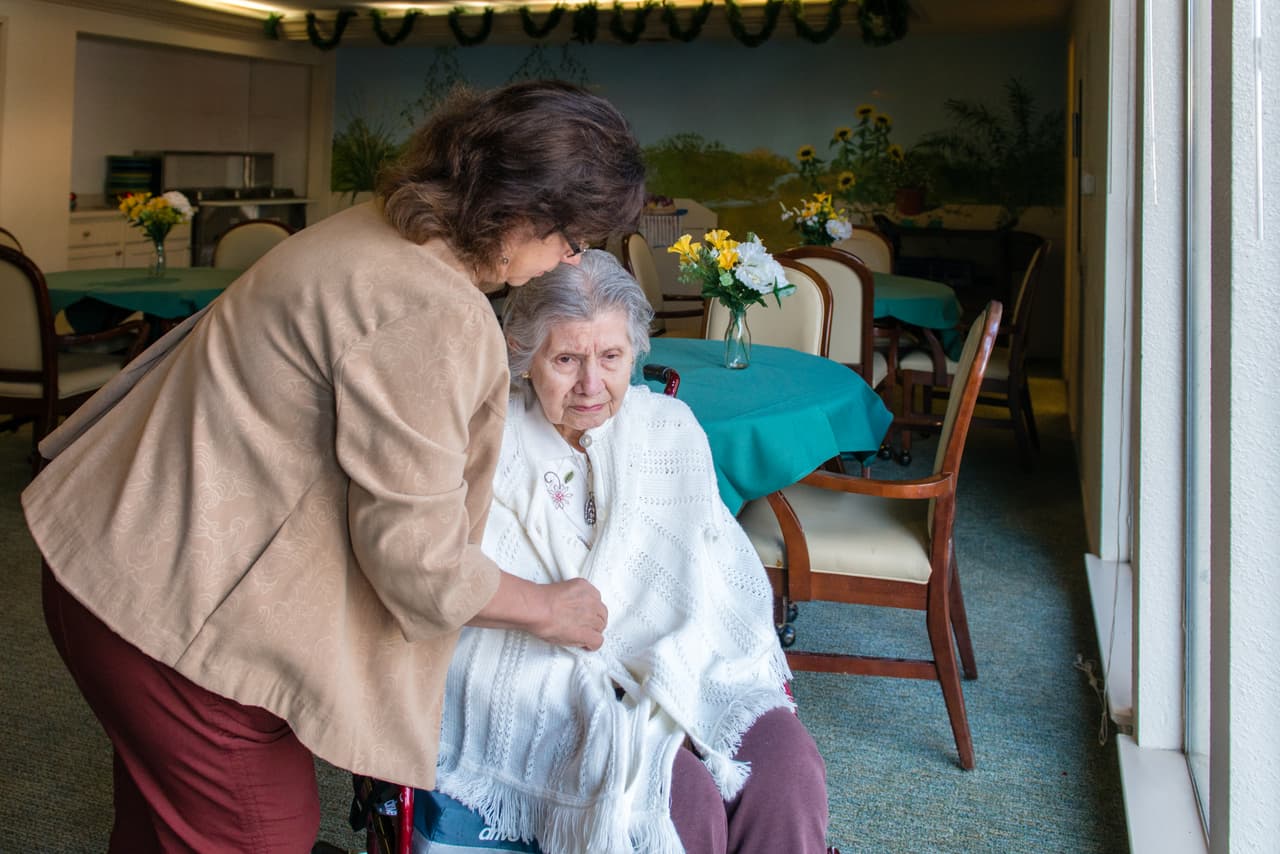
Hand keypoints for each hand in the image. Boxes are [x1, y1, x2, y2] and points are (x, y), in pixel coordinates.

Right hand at [468, 572, 607, 650]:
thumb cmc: (540, 600)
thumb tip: (568, 606)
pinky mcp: (586, 632)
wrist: (537, 608)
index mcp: (584, 587)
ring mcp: (590, 617)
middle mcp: (591, 601)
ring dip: (593, 632)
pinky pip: (597, 641)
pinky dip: (593, 645)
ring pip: (600, 627)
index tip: (585, 614)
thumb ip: (569, 597)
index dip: (591, 610)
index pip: (597, 599)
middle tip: (586, 626)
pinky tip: (586, 646)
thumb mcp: (559, 590)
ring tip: (584, 636)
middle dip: (595, 621)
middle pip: (601, 613)